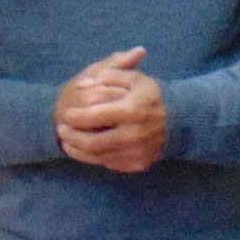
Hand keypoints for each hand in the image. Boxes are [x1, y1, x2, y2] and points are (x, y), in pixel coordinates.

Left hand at [54, 47, 167, 172]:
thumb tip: (84, 83)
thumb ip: (109, 75)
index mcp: (132, 110)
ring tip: (66, 141)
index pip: (95, 116)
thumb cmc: (151, 96)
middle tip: (61, 129)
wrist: (179, 120)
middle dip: (72, 137)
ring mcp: (137, 152)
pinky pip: (109, 164)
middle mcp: (134, 135)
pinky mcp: (137, 163)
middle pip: (93, 142)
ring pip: (99, 157)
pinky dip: (93, 158)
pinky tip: (83, 149)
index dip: (76, 116)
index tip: (65, 113)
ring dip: (78, 150)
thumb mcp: (134, 78)